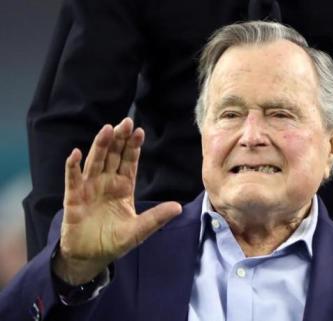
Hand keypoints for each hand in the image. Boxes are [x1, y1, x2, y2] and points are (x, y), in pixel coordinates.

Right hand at [53, 118, 181, 284]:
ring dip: (100, 146)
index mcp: (123, 187)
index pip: (129, 162)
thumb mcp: (138, 230)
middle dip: (120, 139)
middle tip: (126, 122)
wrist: (90, 257)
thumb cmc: (114, 241)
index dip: (133, 147)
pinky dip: (72, 167)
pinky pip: (72, 180)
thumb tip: (178, 207)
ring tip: (107, 130)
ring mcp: (89, 189)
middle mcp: (106, 183)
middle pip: (113, 156)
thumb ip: (156, 218)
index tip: (139, 131)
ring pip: (95, 162)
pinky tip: (76, 154)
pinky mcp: (74, 199)